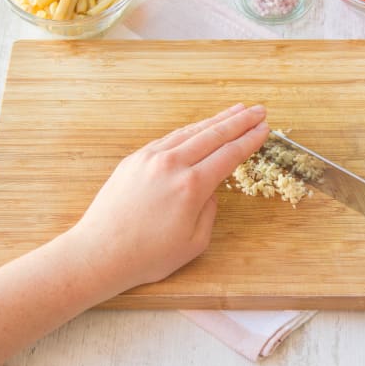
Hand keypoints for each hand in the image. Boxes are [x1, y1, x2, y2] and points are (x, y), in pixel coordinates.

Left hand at [71, 103, 268, 292]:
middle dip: (240, 121)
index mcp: (192, 186)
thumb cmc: (147, 256)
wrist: (99, 253)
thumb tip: (211, 191)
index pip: (229, 155)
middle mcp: (172, 165)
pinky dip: (190, 130)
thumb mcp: (194, 243)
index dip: (250, 140)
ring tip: (236, 111)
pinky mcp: (135, 159)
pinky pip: (170, 138)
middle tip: (259, 110)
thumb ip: (210, 211)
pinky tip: (201, 127)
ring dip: (217, 120)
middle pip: (214, 135)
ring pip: (191, 131)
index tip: (265, 129)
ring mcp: (151, 158)